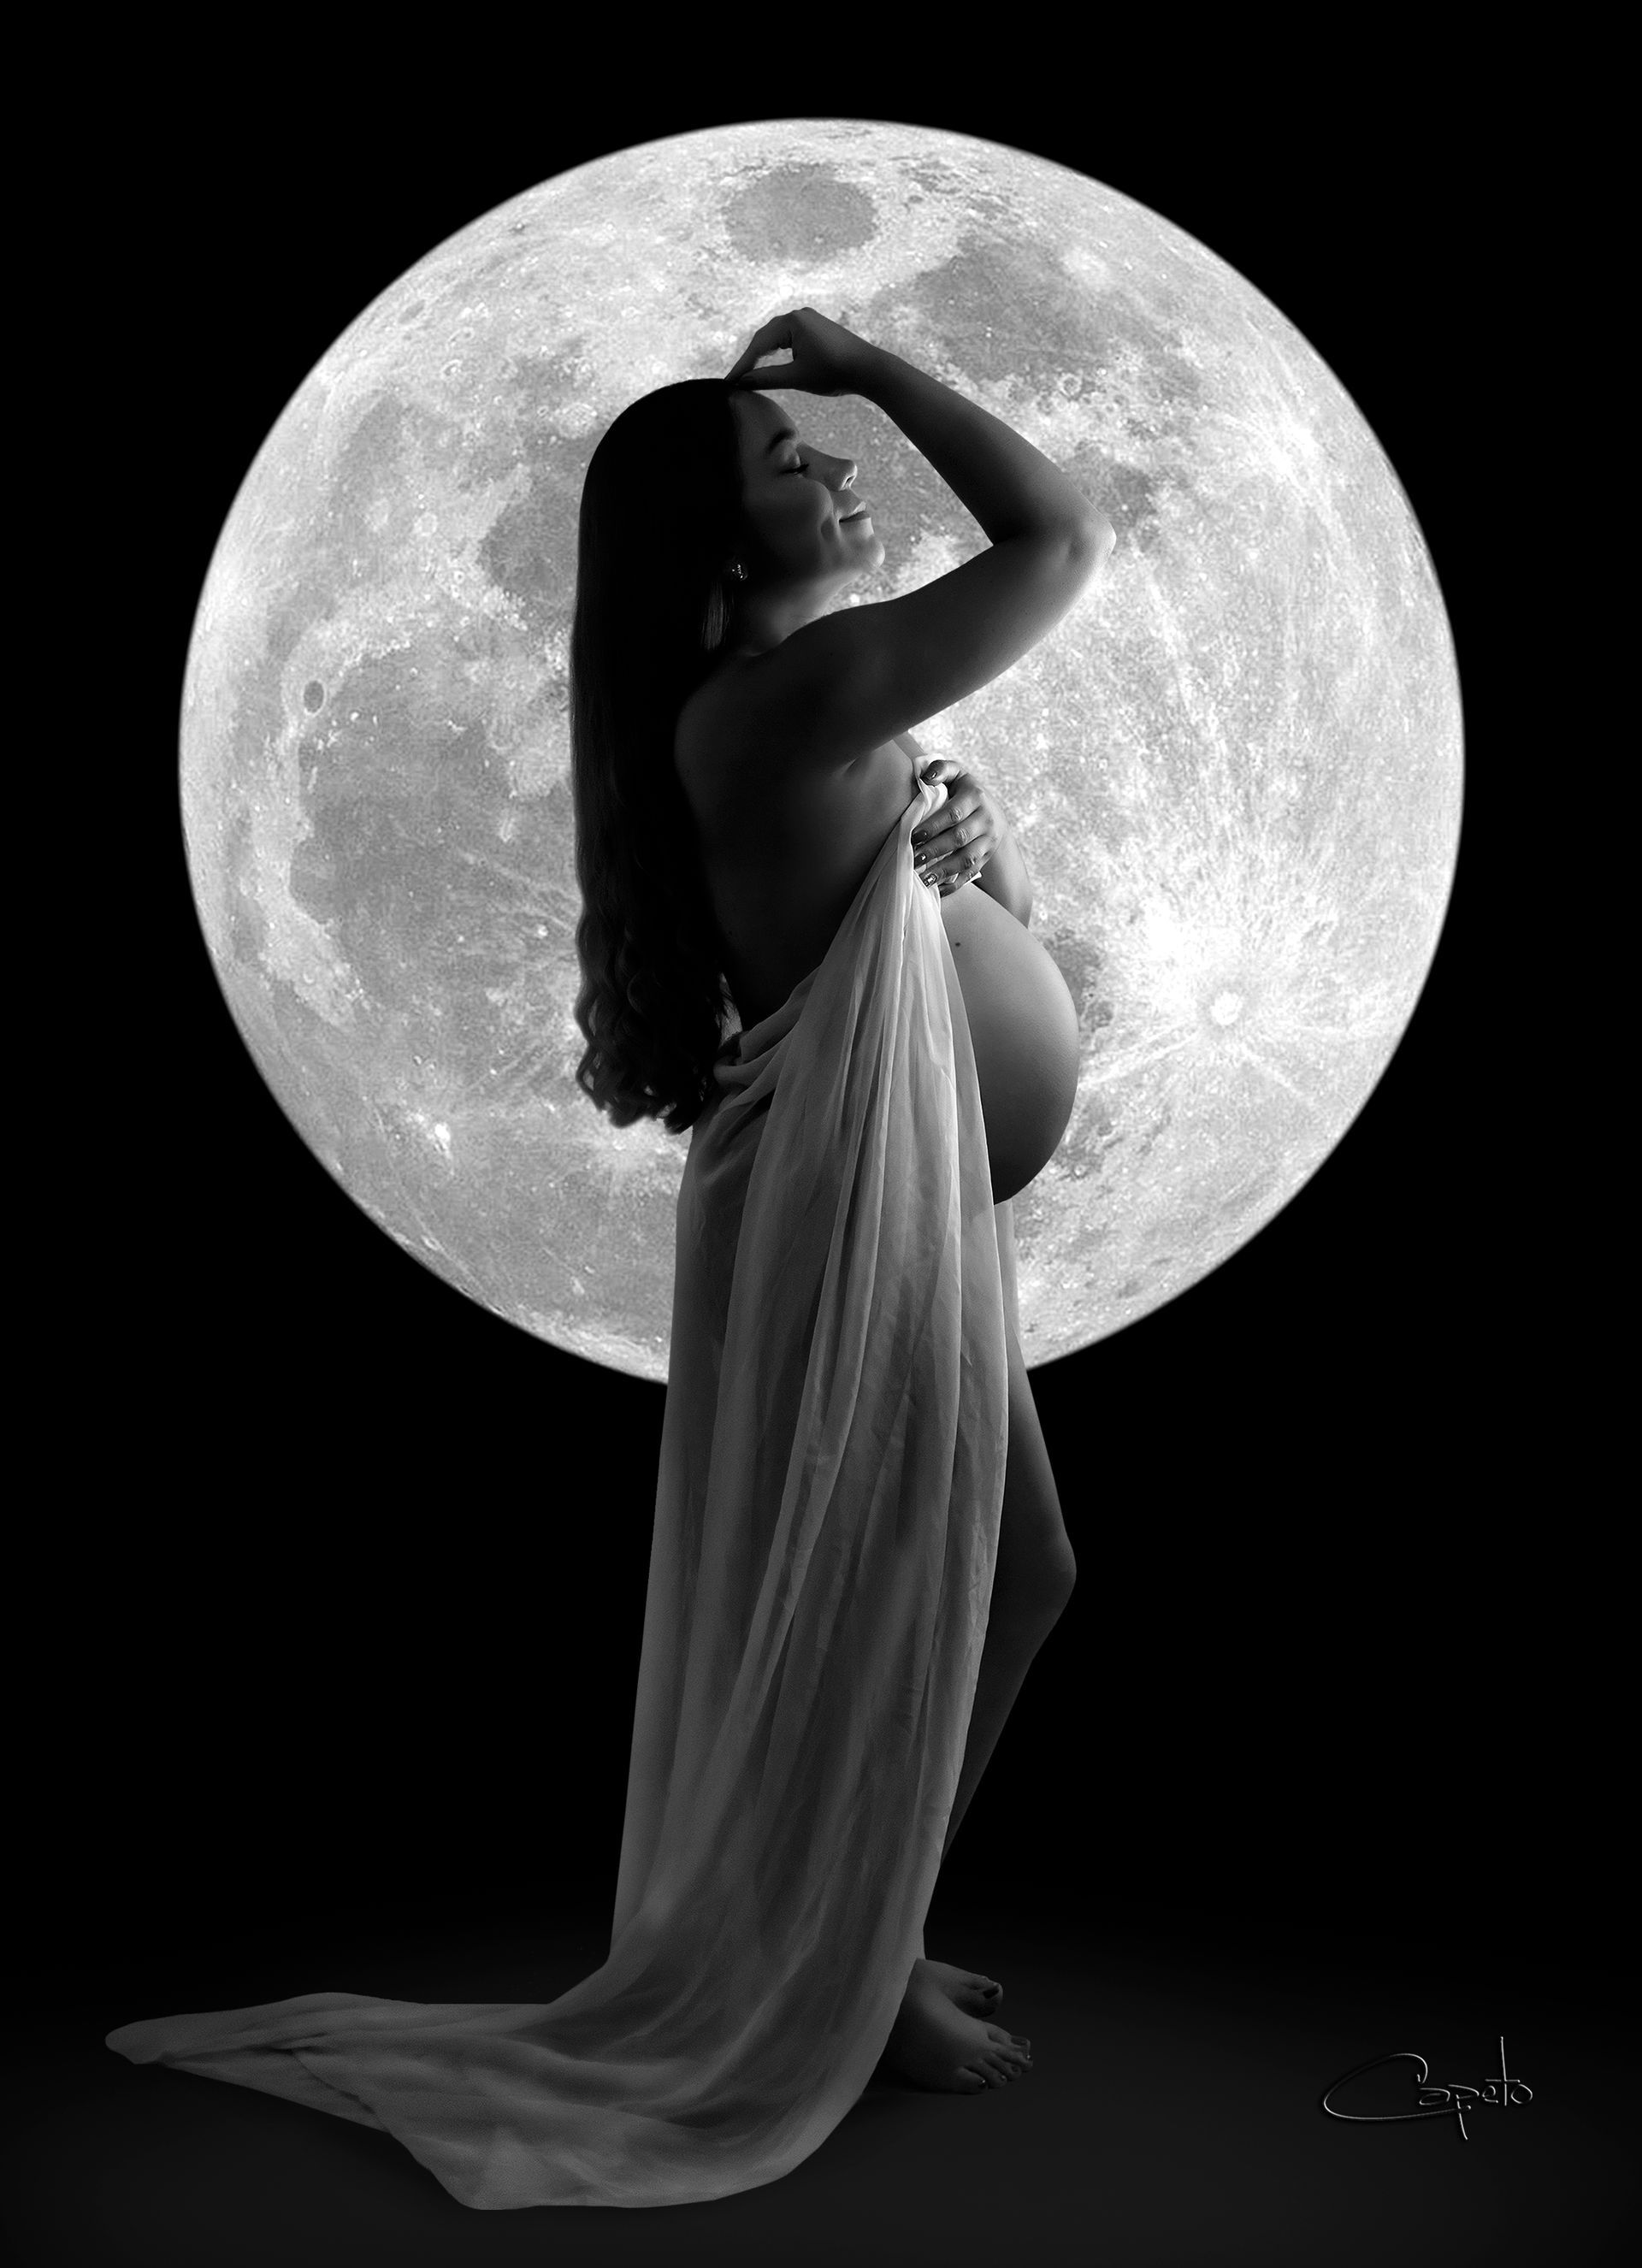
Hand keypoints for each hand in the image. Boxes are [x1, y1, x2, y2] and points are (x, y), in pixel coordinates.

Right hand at [725, 307, 878, 397]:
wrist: (870, 369)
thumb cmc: (835, 372)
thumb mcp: (797, 377)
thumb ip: (767, 379)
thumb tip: (743, 382)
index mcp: (793, 322)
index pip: (759, 344)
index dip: (743, 365)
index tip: (730, 382)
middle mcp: (799, 315)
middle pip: (766, 337)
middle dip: (751, 358)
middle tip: (735, 379)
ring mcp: (809, 320)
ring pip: (777, 337)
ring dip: (763, 354)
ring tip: (748, 372)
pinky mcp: (817, 328)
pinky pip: (790, 338)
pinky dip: (778, 351)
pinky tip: (770, 362)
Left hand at [910, 761, 1004, 895]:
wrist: (993, 812)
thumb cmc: (964, 791)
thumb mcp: (957, 774)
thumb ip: (941, 769)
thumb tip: (925, 777)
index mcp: (976, 797)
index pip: (954, 814)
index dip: (934, 826)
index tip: (914, 836)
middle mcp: (986, 820)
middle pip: (959, 838)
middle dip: (935, 850)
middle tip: (913, 859)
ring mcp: (989, 841)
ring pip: (967, 859)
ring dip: (944, 871)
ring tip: (922, 878)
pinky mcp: (986, 858)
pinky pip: (971, 874)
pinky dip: (954, 885)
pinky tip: (936, 889)